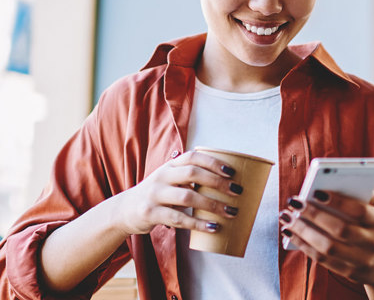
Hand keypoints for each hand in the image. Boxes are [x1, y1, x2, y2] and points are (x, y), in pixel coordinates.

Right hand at [113, 151, 242, 235]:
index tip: (232, 172)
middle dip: (217, 182)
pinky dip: (198, 223)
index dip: (213, 162)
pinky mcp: (150, 213)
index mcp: (169, 166)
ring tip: (230, 212)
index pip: (192, 157)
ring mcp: (154, 195)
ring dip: (212, 205)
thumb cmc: (157, 195)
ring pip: (187, 196)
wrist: (125, 210)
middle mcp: (161, 177)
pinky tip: (213, 227)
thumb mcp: (169, 180)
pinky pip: (178, 218)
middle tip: (237, 192)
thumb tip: (225, 183)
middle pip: (192, 174)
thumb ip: (189, 178)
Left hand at [279, 191, 373, 286]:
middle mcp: (373, 243)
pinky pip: (322, 259)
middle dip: (314, 215)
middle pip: (340, 230)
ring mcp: (361, 260)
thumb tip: (333, 181)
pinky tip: (290, 232)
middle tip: (295, 202)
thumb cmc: (373, 225)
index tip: (316, 192)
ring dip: (303, 231)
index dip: (338, 202)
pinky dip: (303, 245)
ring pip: (328, 247)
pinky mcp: (348, 272)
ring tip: (286, 217)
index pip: (359, 211)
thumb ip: (362, 194)